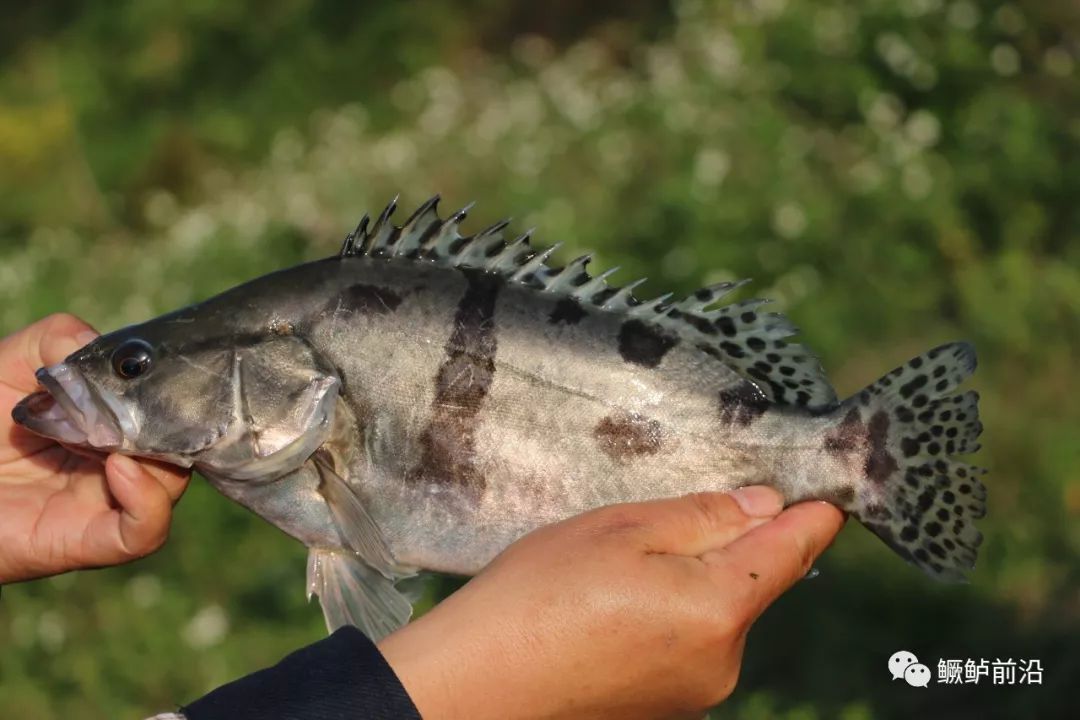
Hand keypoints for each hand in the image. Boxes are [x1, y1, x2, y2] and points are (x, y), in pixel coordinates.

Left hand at [0, 314, 189, 582]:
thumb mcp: (13, 360)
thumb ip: (60, 338)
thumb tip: (118, 357)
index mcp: (105, 425)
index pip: (166, 408)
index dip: (173, 390)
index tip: (161, 371)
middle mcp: (113, 465)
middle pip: (179, 444)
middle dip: (174, 421)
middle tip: (147, 402)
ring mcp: (103, 505)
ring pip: (171, 486)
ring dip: (161, 457)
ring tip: (121, 437)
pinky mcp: (85, 541)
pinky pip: (143, 533)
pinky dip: (146, 501)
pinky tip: (119, 468)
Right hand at [379, 487, 843, 719]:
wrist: (476, 685)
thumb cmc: (539, 595)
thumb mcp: (620, 530)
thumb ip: (703, 516)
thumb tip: (766, 505)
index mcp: (719, 608)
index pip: (791, 553)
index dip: (810, 517)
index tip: (828, 495)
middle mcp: (723, 662)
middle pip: (749, 584)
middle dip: (727, 546)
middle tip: (663, 519)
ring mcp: (695, 693)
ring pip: (714, 614)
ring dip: (691, 582)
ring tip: (615, 570)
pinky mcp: (666, 708)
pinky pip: (687, 645)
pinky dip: (667, 616)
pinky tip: (611, 608)